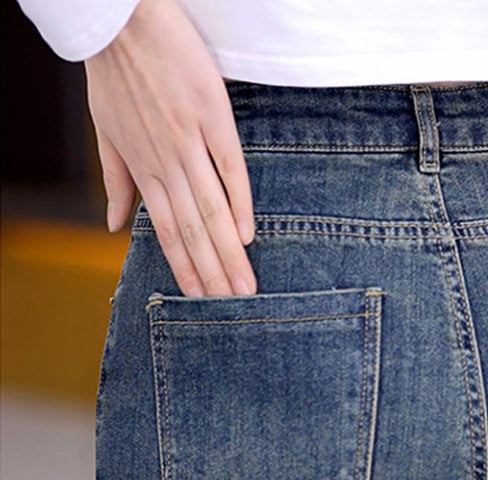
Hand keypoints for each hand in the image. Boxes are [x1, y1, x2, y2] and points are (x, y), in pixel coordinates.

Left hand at [84, 0, 255, 295]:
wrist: (121, 18)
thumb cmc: (113, 73)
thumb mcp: (104, 130)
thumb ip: (116, 181)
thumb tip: (115, 226)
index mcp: (144, 168)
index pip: (167, 231)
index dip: (184, 268)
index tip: (200, 299)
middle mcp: (167, 163)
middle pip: (193, 229)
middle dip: (213, 273)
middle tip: (234, 308)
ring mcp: (190, 142)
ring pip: (211, 209)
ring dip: (228, 252)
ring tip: (245, 286)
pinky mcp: (212, 117)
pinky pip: (229, 168)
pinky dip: (238, 201)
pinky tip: (247, 234)